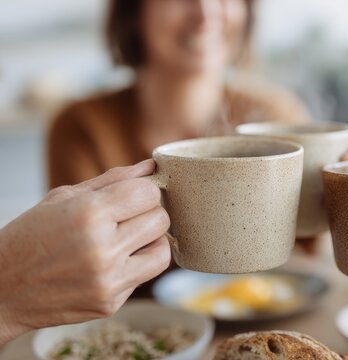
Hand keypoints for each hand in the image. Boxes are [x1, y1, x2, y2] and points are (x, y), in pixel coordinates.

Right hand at [0, 160, 170, 343]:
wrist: (0, 289)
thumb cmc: (30, 236)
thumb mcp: (63, 198)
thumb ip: (113, 180)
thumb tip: (151, 167)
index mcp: (88, 214)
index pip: (149, 193)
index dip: (145, 191)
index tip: (132, 196)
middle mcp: (102, 249)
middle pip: (160, 220)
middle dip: (148, 214)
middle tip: (128, 218)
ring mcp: (108, 280)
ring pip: (163, 251)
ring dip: (151, 242)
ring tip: (127, 240)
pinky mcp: (110, 304)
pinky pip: (144, 277)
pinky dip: (135, 266)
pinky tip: (111, 263)